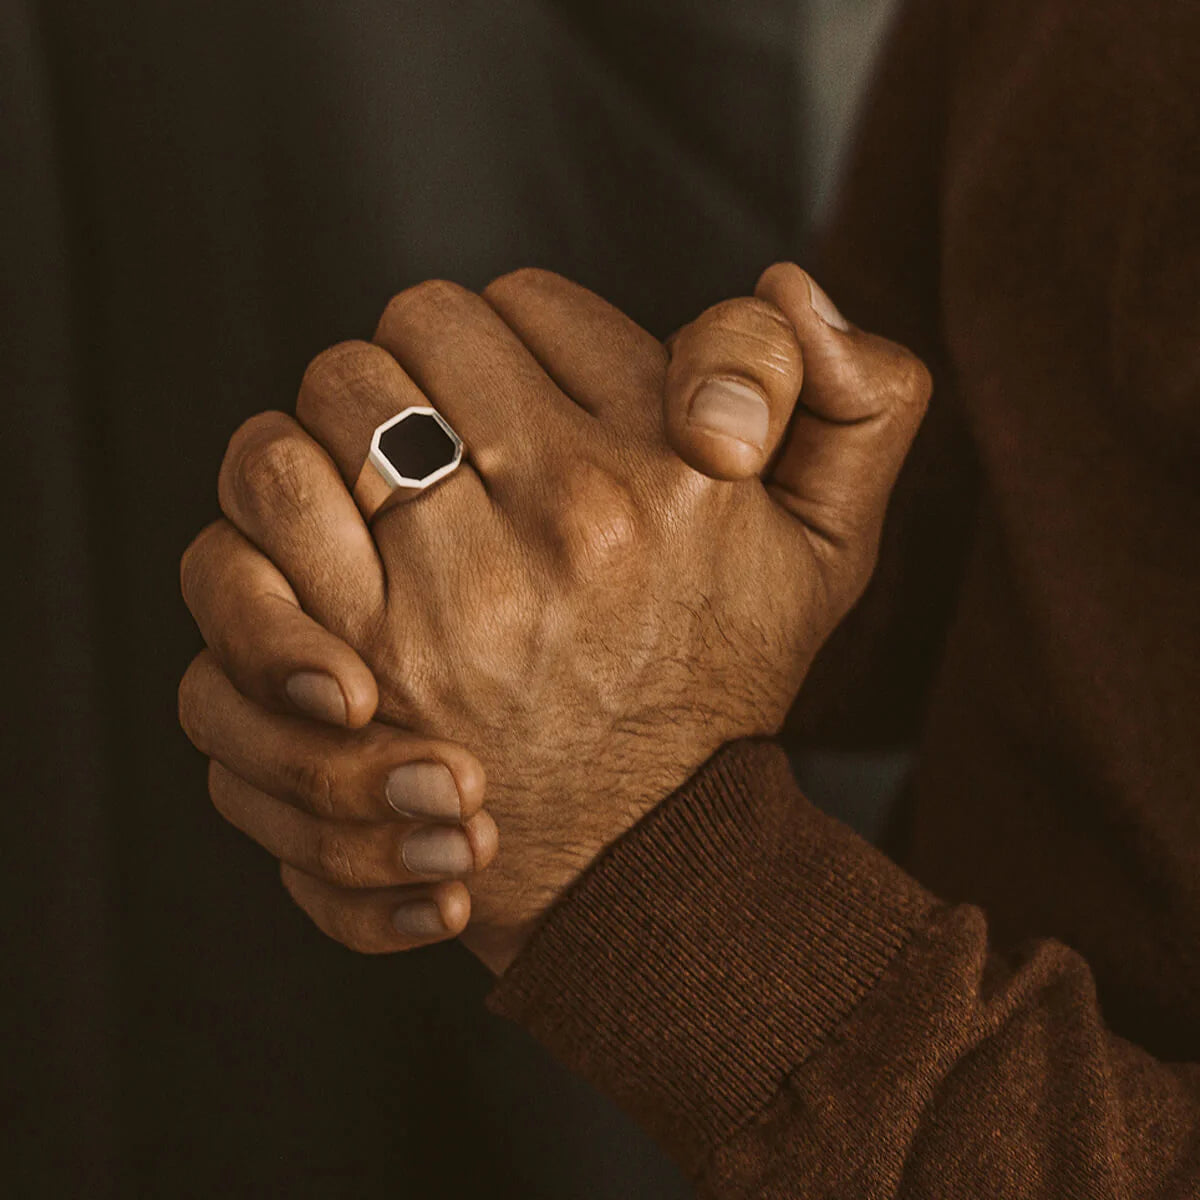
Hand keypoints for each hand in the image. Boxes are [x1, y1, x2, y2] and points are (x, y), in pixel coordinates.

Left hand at [180, 264, 928, 974]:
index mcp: (675, 473)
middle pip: (422, 324)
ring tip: (388, 478)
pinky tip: (328, 532)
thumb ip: (859, 401)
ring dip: (349, 418)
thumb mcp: (834, 551)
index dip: (521, 339)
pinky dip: (281, 493)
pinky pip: (270, 491)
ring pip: (338, 390)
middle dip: (428, 366)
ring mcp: (454, 588)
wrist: (640, 856)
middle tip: (452, 435)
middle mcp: (568, 518)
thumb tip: (790, 281)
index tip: (536, 403)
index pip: (533, 300)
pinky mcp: (361, 654)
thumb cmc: (722, 686)